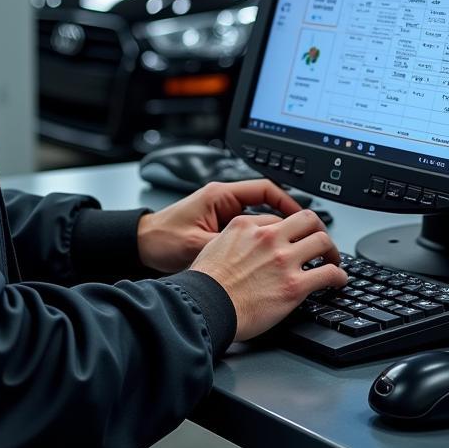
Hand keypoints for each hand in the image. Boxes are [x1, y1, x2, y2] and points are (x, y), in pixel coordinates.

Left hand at [137, 180, 303, 273]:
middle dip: (287, 218)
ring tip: (293, 248)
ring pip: (259, 219)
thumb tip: (255, 254)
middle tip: (307, 235)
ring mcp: (222, 214)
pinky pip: (249, 231)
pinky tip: (270, 257)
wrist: (141, 244)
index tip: (303, 217)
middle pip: (266, 203)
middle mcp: (223, 201)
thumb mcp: (196, 244)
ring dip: (275, 232)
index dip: (287, 202)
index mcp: (220, 196)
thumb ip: (226, 246)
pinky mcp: (220, 229)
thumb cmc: (162, 239)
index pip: (264, 190)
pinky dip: (261, 241)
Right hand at [190, 208, 346, 341]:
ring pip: (323, 241)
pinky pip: (329, 273)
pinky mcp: (294, 285)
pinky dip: (339, 276)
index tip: (295, 239)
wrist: (206, 306)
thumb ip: (235, 239)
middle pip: (307, 219)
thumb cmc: (206, 283)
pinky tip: (339, 281)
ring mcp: (283, 260)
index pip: (279, 218)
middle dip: (318, 229)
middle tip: (321, 243)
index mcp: (247, 226)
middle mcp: (268, 237)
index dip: (291, 230)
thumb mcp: (214, 245)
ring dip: (332, 251)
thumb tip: (244, 245)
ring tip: (333, 261)